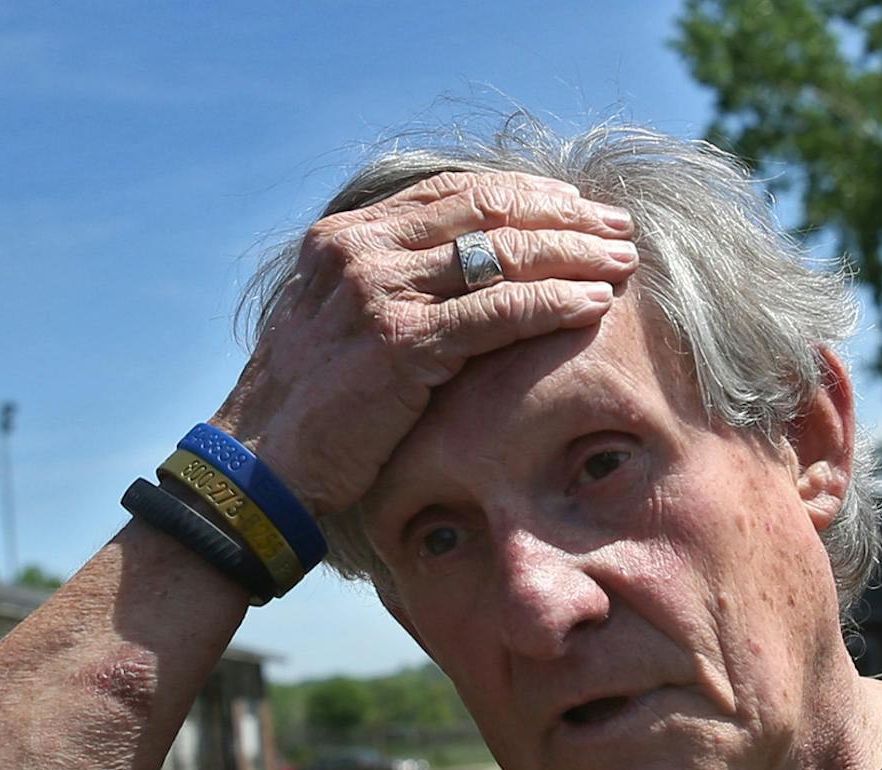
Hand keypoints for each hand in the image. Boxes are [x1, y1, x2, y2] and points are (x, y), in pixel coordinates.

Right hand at [210, 171, 637, 517]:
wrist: (258, 465)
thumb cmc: (307, 409)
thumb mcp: (340, 326)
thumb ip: (389, 289)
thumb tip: (460, 278)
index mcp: (346, 237)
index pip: (454, 193)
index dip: (525, 194)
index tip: (577, 207)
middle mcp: (360, 251)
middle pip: (487, 212)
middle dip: (563, 215)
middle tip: (617, 227)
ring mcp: (378, 293)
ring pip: (501, 255)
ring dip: (573, 254)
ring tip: (622, 262)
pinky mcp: (399, 344)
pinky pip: (496, 313)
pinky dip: (552, 303)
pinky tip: (591, 305)